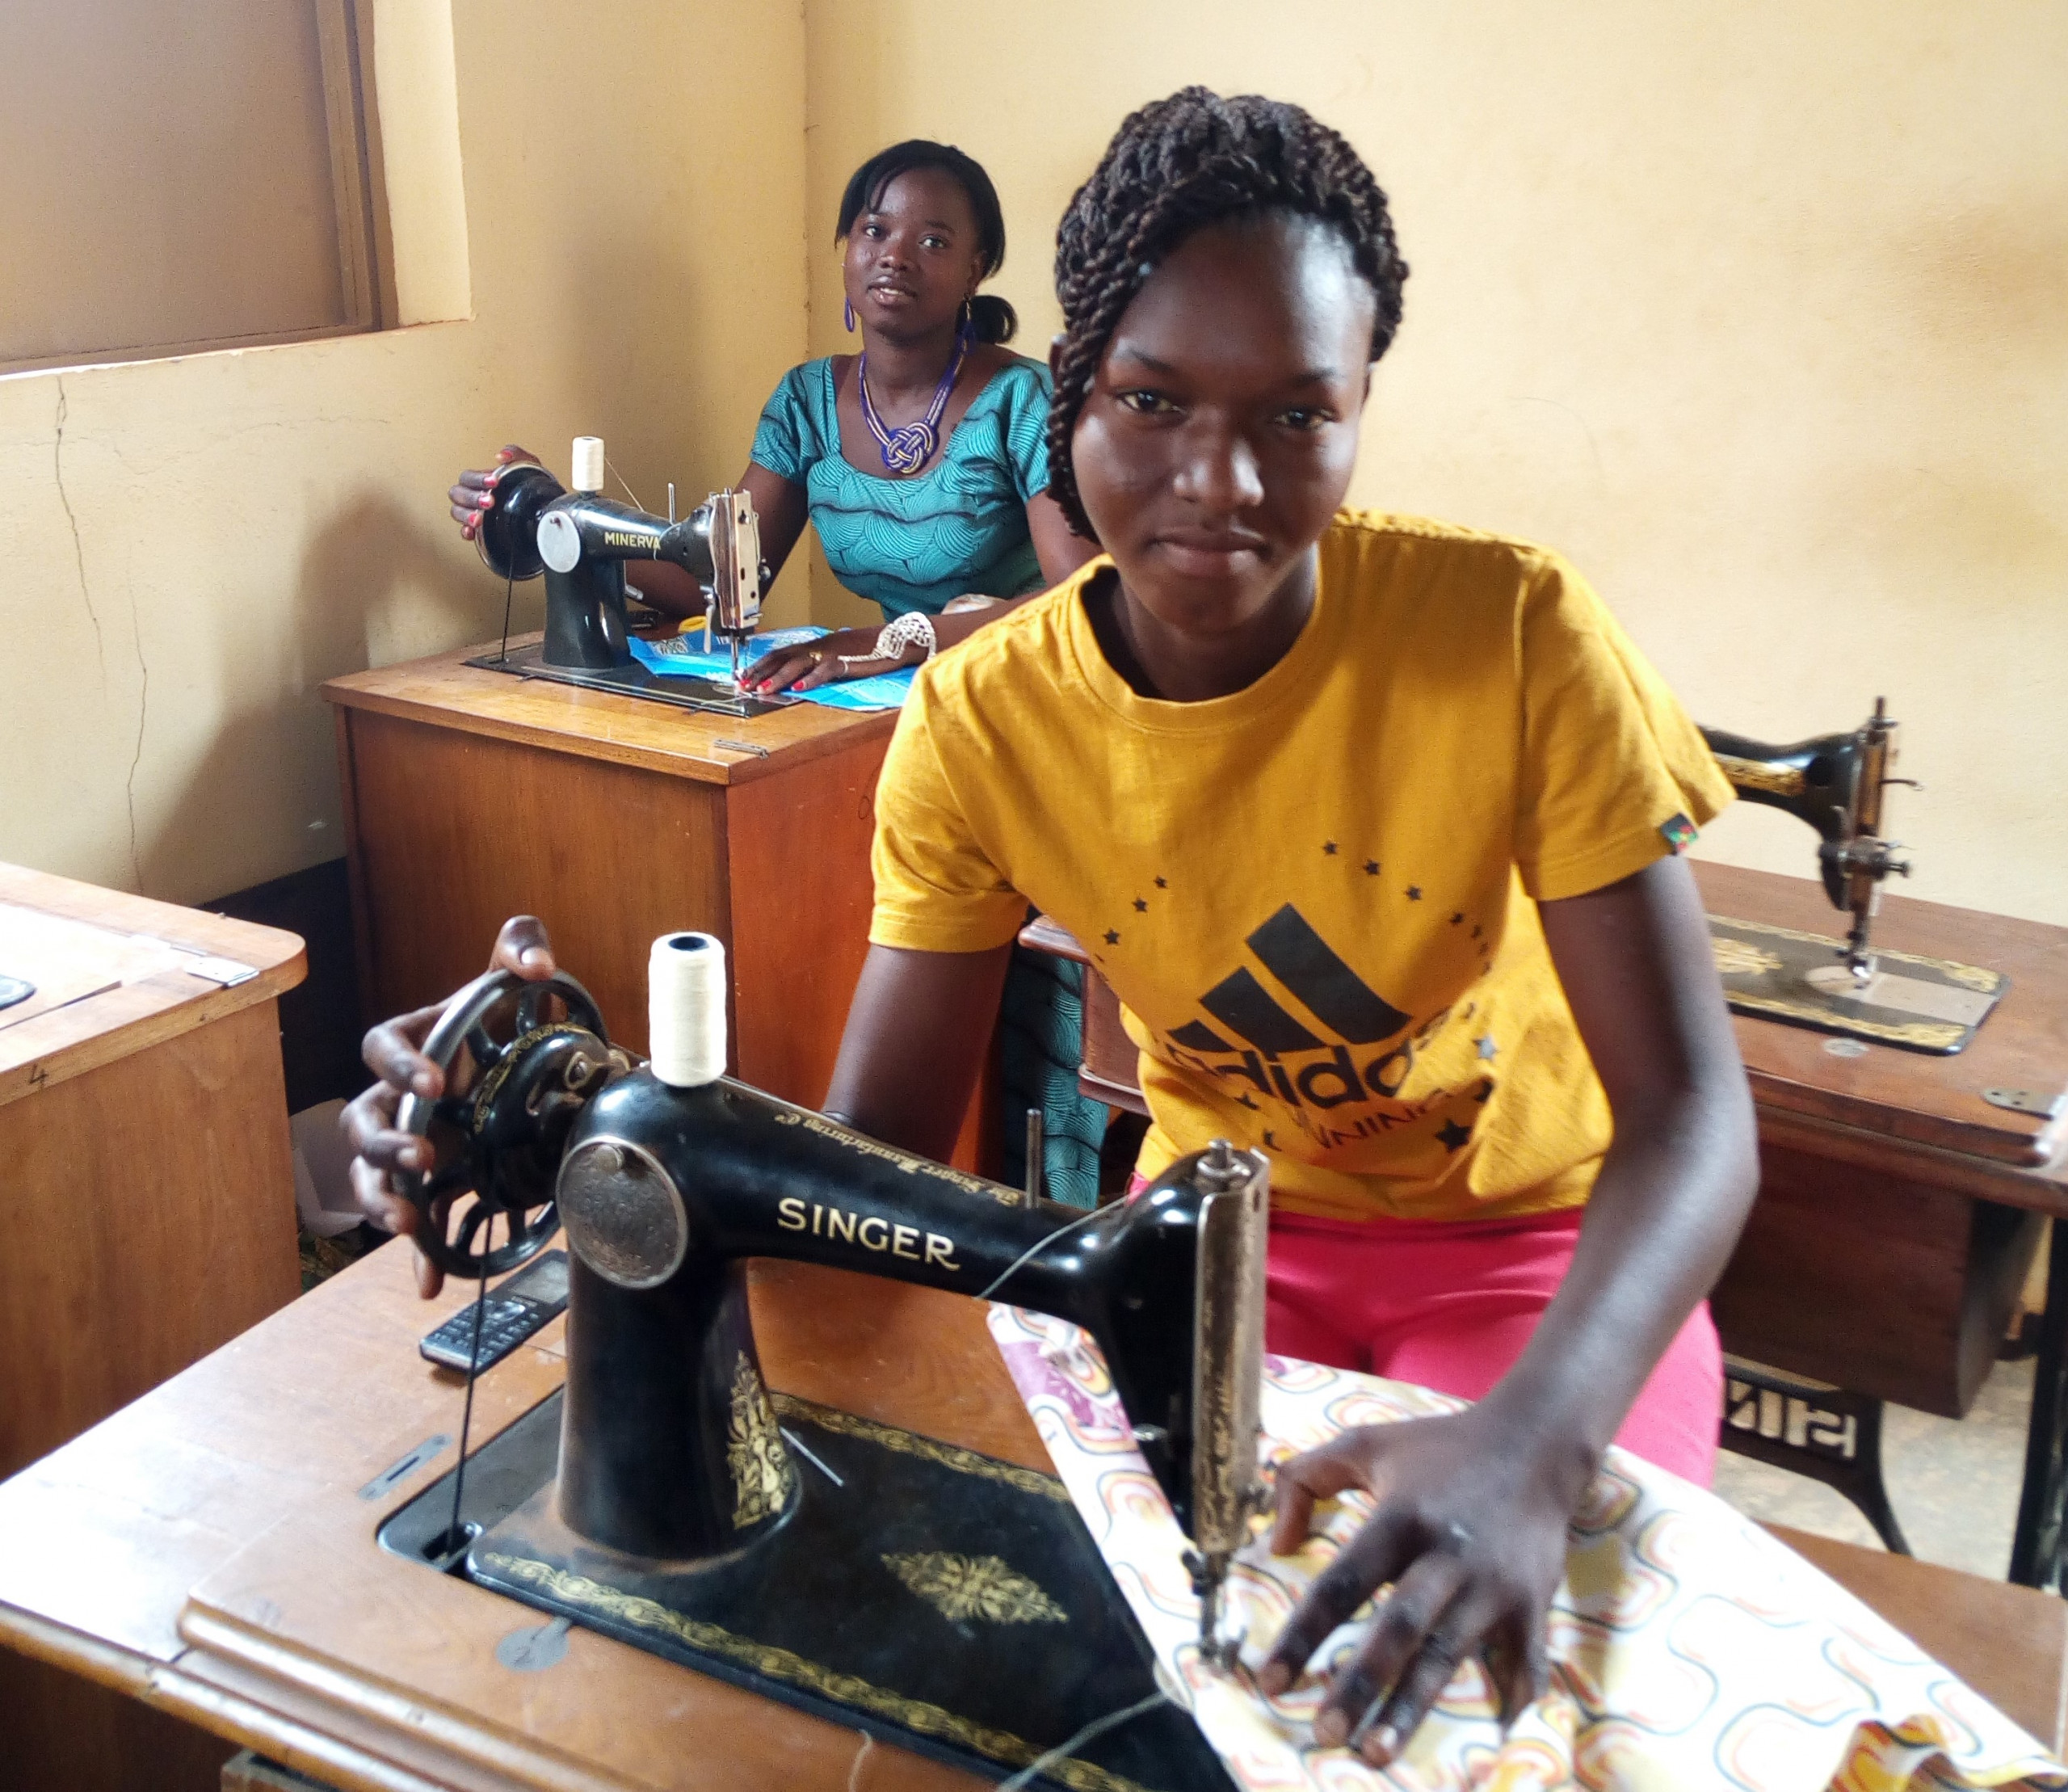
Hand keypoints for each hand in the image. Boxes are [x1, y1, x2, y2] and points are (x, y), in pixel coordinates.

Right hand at [340, 917, 557, 1296]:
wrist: (522, 1073)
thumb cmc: (500, 1025)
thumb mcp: (511, 982)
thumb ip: (520, 948)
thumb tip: (535, 961)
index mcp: (411, 1046)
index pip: (381, 1048)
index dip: (400, 1066)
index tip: (435, 1083)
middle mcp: (397, 1099)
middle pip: (362, 1122)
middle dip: (384, 1143)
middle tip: (422, 1156)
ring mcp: (407, 1145)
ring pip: (370, 1177)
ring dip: (382, 1200)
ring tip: (407, 1222)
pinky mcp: (429, 1186)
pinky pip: (414, 1221)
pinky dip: (419, 1255)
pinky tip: (431, 1284)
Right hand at [449, 445, 539, 542]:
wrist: (542, 508)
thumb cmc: (530, 486)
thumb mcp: (527, 465)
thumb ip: (515, 454)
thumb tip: (502, 456)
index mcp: (481, 480)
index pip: (467, 477)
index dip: (477, 479)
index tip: (493, 481)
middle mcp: (474, 495)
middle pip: (458, 494)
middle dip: (472, 498)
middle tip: (489, 502)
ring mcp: (474, 512)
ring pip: (457, 511)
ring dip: (466, 515)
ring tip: (479, 519)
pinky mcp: (479, 530)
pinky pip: (464, 531)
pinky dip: (465, 531)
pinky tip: (472, 532)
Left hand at [745, 627, 916, 693]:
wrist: (896, 639)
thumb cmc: (869, 649)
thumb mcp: (838, 654)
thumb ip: (819, 662)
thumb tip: (801, 676)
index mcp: (814, 644)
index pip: (779, 653)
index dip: (759, 664)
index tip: (742, 675)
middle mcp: (818, 646)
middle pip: (781, 657)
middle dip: (759, 672)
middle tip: (742, 685)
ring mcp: (830, 653)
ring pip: (797, 665)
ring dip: (777, 678)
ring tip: (762, 690)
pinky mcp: (845, 662)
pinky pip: (824, 671)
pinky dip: (810, 680)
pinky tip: (798, 689)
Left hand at [1256, 1405, 1581, 1766]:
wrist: (1535, 1443)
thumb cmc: (1439, 1448)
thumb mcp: (1365, 1444)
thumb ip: (1305, 1479)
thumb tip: (1274, 1542)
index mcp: (1400, 1517)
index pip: (1343, 1582)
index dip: (1304, 1633)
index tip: (1270, 1679)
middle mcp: (1446, 1554)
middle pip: (1397, 1628)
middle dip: (1359, 1684)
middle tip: (1325, 1732)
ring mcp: (1492, 1584)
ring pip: (1446, 1655)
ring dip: (1411, 1707)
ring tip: (1376, 1751)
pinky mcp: (1532, 1603)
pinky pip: (1522, 1662)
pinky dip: (1510, 1703)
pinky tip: (1490, 1744)